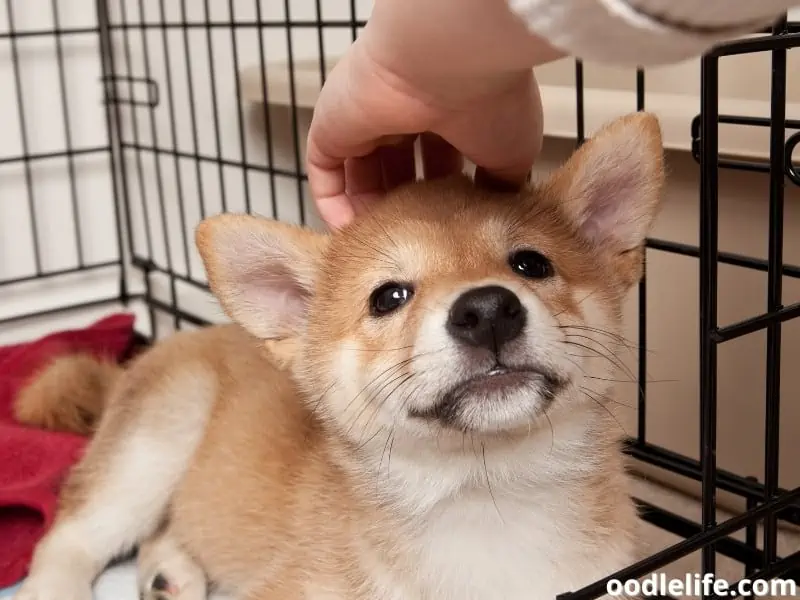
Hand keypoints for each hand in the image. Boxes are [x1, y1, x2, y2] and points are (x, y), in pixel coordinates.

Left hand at [305, 37, 544, 228]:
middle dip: (406, 207)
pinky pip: (325, 172)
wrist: (450, 62)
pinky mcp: (330, 127)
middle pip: (397, 168)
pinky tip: (352, 236)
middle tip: (415, 247)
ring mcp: (362, 118)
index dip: (441, 196)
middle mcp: (401, 112)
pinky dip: (335, 205)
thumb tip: (493, 211)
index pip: (436, 157)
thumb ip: (499, 185)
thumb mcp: (512, 154)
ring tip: (385, 249)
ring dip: (371, 212)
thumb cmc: (492, 104)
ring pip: (360, 173)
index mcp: (443, 111)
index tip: (449, 231)